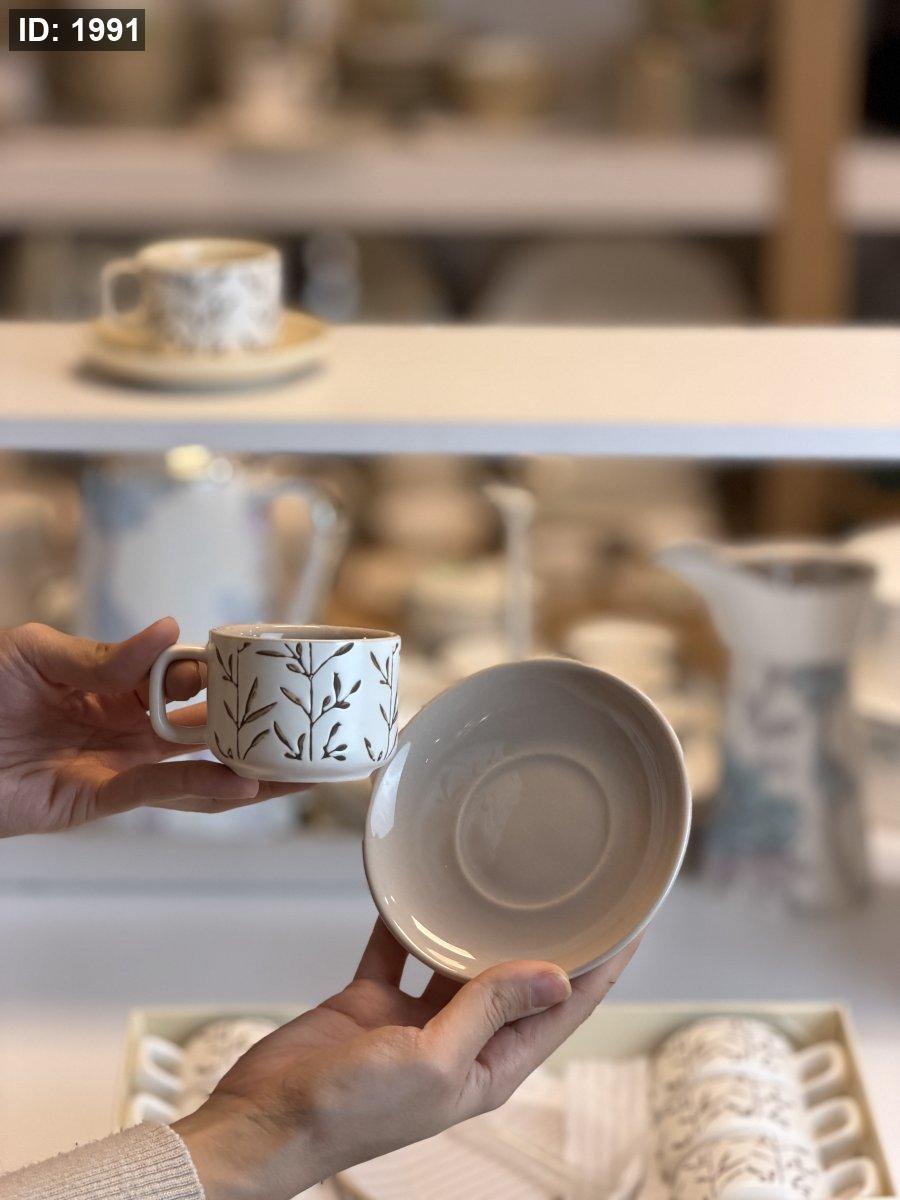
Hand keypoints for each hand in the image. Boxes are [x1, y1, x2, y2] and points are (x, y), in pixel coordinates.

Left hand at [0, 619, 294, 836]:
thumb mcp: (35, 652)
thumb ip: (106, 654)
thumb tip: (171, 630)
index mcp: (116, 683)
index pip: (188, 678)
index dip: (228, 676)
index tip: (275, 671)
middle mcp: (125, 726)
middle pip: (206, 729)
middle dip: (257, 730)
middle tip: (312, 727)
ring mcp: (115, 764)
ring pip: (196, 770)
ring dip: (249, 772)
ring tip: (302, 769)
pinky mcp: (95, 800)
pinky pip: (156, 794)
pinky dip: (202, 789)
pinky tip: (242, 783)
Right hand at [176, 921, 640, 1199]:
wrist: (265, 1119)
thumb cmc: (351, 1111)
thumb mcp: (433, 1062)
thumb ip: (489, 1012)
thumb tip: (558, 975)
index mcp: (489, 1067)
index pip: (561, 1011)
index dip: (599, 969)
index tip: (629, 922)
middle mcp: (461, 1040)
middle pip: (518, 981)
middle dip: (547, 939)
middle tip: (572, 883)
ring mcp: (416, 1019)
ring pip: (462, 959)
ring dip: (479, 923)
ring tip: (503, 873)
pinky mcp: (374, 998)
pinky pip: (400, 946)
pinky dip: (408, 919)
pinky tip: (418, 883)